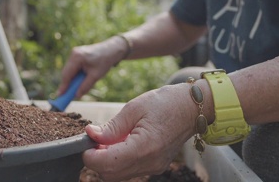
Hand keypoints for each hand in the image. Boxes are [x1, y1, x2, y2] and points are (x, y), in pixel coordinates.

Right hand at [57, 36, 128, 96]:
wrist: (112, 49)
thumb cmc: (105, 61)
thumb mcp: (95, 76)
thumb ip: (85, 86)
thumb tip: (76, 96)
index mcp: (77, 57)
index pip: (67, 74)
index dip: (63, 86)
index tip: (60, 96)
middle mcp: (73, 53)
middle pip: (66, 72)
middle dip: (68, 83)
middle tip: (68, 95)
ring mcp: (74, 53)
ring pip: (69, 70)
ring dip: (72, 79)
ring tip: (78, 87)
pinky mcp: (77, 54)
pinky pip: (73, 66)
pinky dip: (75, 74)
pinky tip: (82, 78)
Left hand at [82, 83, 196, 180]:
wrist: (192, 108)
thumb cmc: (165, 103)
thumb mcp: (134, 108)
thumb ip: (112, 126)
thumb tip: (90, 134)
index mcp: (144, 147)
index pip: (106, 164)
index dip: (90, 156)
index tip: (85, 142)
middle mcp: (150, 163)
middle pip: (110, 174)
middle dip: (96, 160)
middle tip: (96, 139)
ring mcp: (154, 167)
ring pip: (118, 175)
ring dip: (107, 161)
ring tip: (110, 139)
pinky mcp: (155, 167)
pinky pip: (130, 170)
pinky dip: (119, 161)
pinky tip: (122, 143)